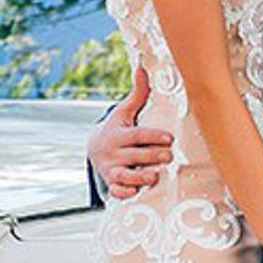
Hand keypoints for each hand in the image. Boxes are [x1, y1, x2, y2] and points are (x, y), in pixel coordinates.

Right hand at [87, 66, 172, 199]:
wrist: (94, 148)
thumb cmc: (117, 128)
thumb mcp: (123, 112)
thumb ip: (137, 94)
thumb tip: (143, 68)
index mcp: (118, 134)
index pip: (137, 135)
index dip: (152, 137)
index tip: (169, 138)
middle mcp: (113, 152)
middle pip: (133, 155)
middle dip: (150, 157)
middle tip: (169, 156)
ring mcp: (111, 169)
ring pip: (124, 175)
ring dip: (139, 177)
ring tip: (154, 177)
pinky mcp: (111, 183)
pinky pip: (116, 191)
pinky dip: (124, 193)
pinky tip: (135, 193)